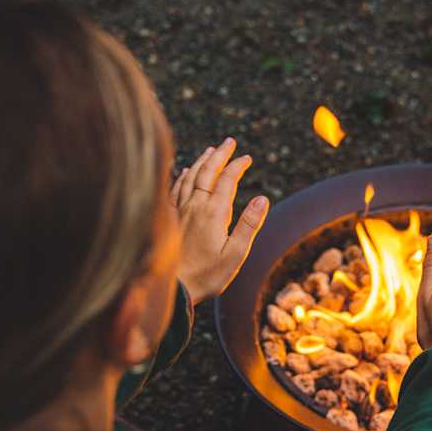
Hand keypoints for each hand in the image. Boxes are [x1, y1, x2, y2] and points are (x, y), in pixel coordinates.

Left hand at [171, 137, 268, 305]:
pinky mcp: (169, 219)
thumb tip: (262, 199)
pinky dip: (182, 176)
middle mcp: (195, 206)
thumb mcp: (236, 255)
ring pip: (190, 177)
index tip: (247, 157)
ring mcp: (179, 211)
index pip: (227, 180)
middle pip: (207, 172)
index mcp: (214, 213)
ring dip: (201, 161)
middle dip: (219, 155)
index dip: (238, 166)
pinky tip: (183, 172)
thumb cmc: (207, 275)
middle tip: (229, 142)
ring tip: (209, 151)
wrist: (172, 288)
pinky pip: (176, 189)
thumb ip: (249, 225)